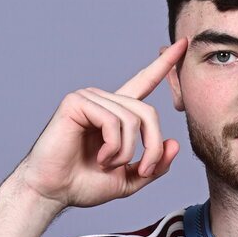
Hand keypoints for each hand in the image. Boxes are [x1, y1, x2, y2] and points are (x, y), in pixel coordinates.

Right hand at [15, 38, 187, 207]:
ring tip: (108, 165)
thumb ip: (155, 166)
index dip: (164, 65)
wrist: (54, 192)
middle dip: (152, 148)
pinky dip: (112, 147)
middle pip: (148, 113)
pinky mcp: (77, 102)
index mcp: (117, 113)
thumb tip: (174, 143)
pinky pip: (113, 121)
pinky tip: (99, 158)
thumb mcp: (130, 180)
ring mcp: (89, 98)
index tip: (183, 44)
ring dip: (126, 152)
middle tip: (142, 171)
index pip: (144, 82)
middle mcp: (104, 100)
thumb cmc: (84, 184)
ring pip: (132, 120)